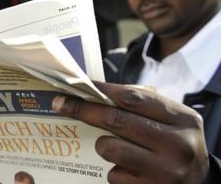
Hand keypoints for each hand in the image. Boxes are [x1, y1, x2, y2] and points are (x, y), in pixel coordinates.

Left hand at [52, 82, 208, 183]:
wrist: (199, 182)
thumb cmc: (176, 143)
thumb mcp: (172, 120)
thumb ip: (142, 107)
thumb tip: (95, 93)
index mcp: (182, 119)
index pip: (133, 97)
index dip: (100, 89)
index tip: (79, 85)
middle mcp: (177, 144)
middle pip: (116, 120)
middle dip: (83, 109)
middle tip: (61, 104)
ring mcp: (164, 171)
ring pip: (109, 148)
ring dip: (102, 144)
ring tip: (111, 144)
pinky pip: (113, 174)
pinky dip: (114, 169)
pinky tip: (126, 168)